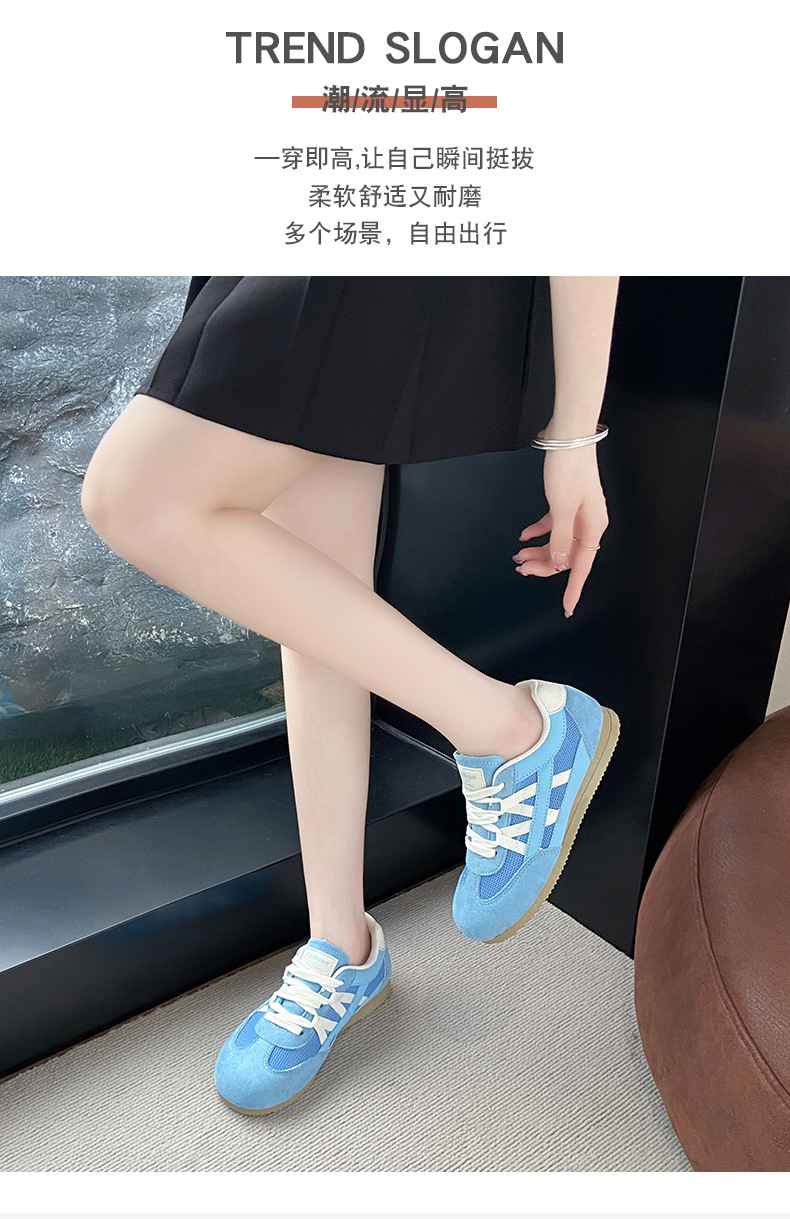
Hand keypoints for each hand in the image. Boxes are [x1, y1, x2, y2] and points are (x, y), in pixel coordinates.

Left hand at [512, 446, 608, 616]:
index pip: (581, 567)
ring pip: (557, 542)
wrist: (568, 437)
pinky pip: (552, 525)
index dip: (572, 589)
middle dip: (543, 566)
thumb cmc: (568, 469)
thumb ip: (560, 539)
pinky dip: (538, 532)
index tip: (567, 608)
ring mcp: (577, 513)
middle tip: (520, 569)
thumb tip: (561, 565)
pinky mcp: (566, 502)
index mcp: (592, 528)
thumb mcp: (561, 509)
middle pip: (565, 556)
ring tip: (517, 556)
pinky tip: (523, 535)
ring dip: (538, 550)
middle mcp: (587, 523)